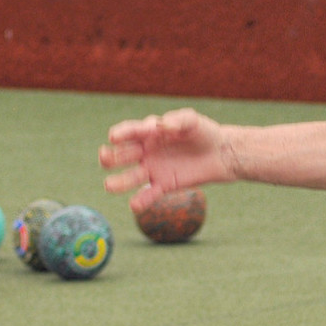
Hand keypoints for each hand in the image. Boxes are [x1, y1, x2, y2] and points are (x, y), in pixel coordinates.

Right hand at [101, 108, 239, 211]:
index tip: (114, 137)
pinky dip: (141, 200)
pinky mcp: (164, 185)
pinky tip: (134, 205)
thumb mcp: (192, 121)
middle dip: (112, 157)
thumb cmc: (203, 132)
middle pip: (123, 155)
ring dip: (119, 182)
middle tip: (105, 158)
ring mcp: (153, 169)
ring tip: (109, 185)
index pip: (130, 132)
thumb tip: (161, 125)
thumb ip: (178, 120)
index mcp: (149, 132)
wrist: (220, 153)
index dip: (121, 134)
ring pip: (131, 177)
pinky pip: (149, 194)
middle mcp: (146, 151)